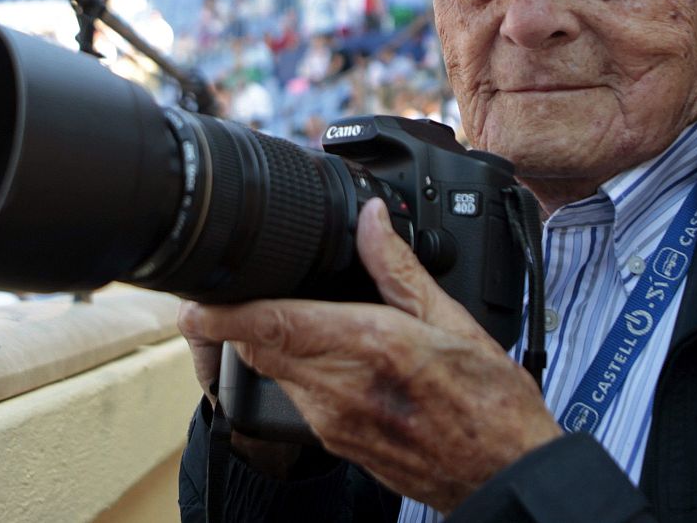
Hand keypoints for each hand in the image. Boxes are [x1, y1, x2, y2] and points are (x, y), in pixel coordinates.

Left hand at [178, 198, 561, 512]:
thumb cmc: (489, 402)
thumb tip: (371, 219)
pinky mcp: (335, 442)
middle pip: (255, 346)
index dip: (220, 311)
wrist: (504, 477)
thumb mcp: (455, 321)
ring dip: (268, 340)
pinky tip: (327, 352)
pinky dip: (297, 367)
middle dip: (236, 317)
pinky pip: (297, 395)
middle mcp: (338, 389)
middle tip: (231, 285)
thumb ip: (400, 268)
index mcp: (367, 347)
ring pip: (273, 370)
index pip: (270, 324)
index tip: (192, 296)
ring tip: (288, 309)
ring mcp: (332, 422)